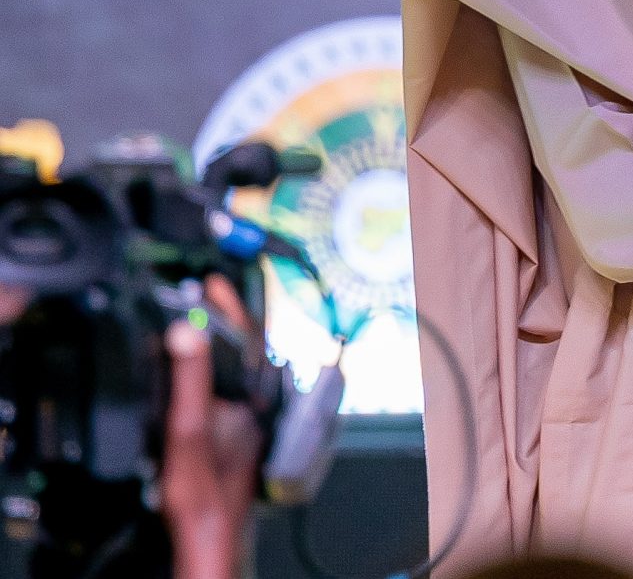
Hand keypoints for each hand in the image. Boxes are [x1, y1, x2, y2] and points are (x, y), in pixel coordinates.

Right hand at [161, 314, 263, 578]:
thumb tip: (187, 331)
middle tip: (206, 296)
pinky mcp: (235, 440)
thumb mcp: (188, 428)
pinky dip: (214, 375)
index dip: (230, 306)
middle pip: (246, 352)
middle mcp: (257, 408)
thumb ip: (189, 379)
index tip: (213, 282)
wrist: (209, 539)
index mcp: (253, 399)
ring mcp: (248, 424)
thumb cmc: (203, 494)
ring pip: (239, 374)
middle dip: (227, 321)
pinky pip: (228, 395)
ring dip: (221, 347)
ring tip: (202, 324)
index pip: (248, 337)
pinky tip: (200, 378)